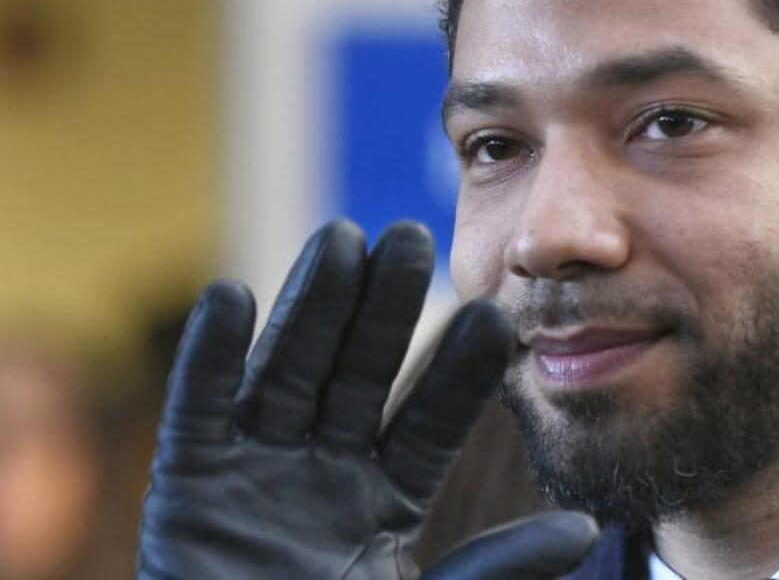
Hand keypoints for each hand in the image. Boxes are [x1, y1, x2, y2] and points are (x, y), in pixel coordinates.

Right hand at [136, 220, 596, 579]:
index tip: (496, 316)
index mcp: (389, 495)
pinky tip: (230, 299)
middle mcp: (327, 467)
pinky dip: (208, 359)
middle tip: (413, 237)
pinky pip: (198, 413)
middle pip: (360, 375)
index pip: (433, 422)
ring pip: (289, 372)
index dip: (460, 373)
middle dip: (386, 310)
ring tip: (338, 239)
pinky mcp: (187, 486)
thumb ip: (498, 568)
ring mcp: (258, 469)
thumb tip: (585, 530)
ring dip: (310, 307)